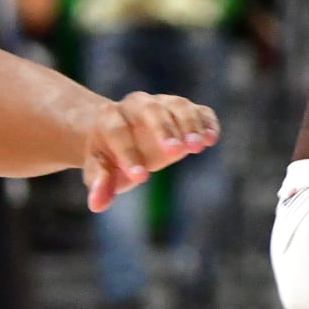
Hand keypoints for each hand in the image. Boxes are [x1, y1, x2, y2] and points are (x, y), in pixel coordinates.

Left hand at [83, 92, 218, 211]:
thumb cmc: (110, 155)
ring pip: (177, 105)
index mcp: (109, 118)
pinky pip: (199, 111)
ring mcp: (163, 104)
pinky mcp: (184, 111)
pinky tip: (211, 138)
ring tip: (198, 147)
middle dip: (163, 129)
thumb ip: (100, 183)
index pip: (117, 131)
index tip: (141, 178)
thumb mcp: (100, 170)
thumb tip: (97, 204)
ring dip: (190, 124)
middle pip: (150, 109)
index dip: (128, 153)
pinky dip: (207, 122)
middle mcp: (136, 105)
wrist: (119, 132)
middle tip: (177, 151)